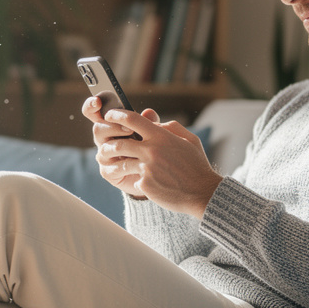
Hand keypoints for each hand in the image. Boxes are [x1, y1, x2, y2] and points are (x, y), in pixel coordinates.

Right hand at [83, 96, 145, 196]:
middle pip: (97, 128)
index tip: (97, 101)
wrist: (157, 174)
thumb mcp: (155, 132)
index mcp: (112, 124)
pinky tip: (135, 163)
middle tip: (129, 128)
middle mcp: (105, 139)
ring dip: (119, 144)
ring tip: (135, 145)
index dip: (91, 105)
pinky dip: (122, 164)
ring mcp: (105, 155)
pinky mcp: (108, 172)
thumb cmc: (152, 149)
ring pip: (103, 147)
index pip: (95, 112)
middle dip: (113, 126)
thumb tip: (148, 112)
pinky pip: (109, 167)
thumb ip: (150, 122)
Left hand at [85, 99, 222, 217]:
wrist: (202, 193)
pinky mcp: (145, 184)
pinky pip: (132, 178)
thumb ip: (169, 127)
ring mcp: (147, 168)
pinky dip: (135, 179)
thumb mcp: (189, 139)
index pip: (132, 119)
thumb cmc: (196, 165)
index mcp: (161, 136)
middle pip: (120, 142)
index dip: (116, 114)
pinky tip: (140, 182)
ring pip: (121, 161)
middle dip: (109, 143)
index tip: (109, 115)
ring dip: (115, 162)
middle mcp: (152, 150)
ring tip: (114, 163)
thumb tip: (152, 121)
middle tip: (106, 144)